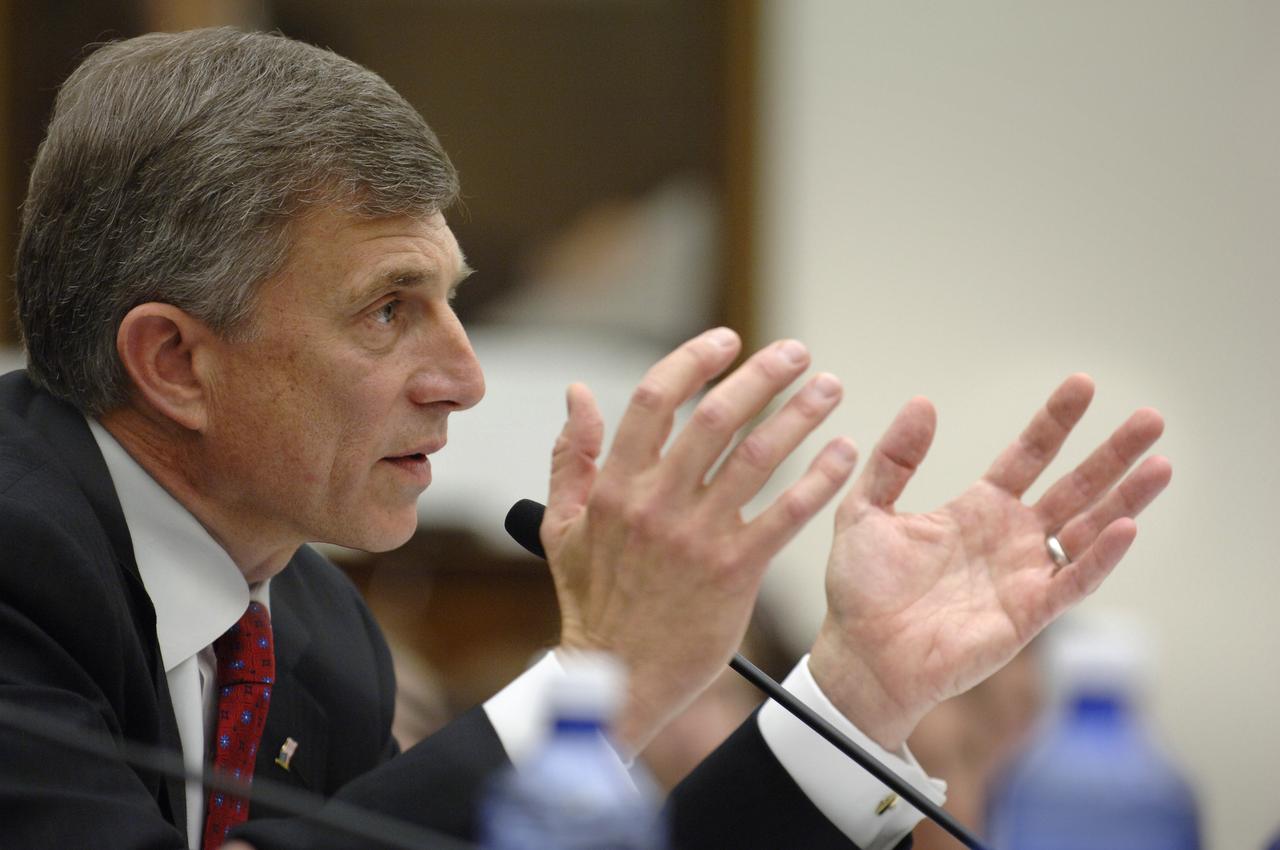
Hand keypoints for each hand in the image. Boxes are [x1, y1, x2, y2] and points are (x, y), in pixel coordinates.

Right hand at [540, 328, 857, 751]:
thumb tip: (578, 392)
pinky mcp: (735, 571)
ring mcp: (698, 536)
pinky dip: (819, 477)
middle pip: (718, 416)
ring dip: (800, 414)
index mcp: (615, 485)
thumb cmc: (594, 602)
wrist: (618, 676)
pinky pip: (786, 513)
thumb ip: (571, 454)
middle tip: (796, 352)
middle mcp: (657, 502)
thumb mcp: (560, 525)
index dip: (695, 360)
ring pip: (758, 456)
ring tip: (829, 386)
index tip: (727, 340)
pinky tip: (843, 452)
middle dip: (763, 374)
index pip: (657, 398)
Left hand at [810, 374, 1170, 749]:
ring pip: (1088, 529)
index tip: (1082, 384)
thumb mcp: (866, 510)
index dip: (1055, 422)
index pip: (1029, 455)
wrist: (861, 656)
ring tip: (1160, 463)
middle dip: (1113, 453)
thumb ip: (894, 459)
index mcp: (978, 510)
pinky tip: (1125, 526)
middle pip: (1074, 486)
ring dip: (1126, 498)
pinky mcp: (1028, 614)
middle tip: (1150, 418)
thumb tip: (923, 402)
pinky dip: (1101, 556)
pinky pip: (1073, 580)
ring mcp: (1024, 575)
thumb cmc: (861, 591)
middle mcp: (1010, 538)